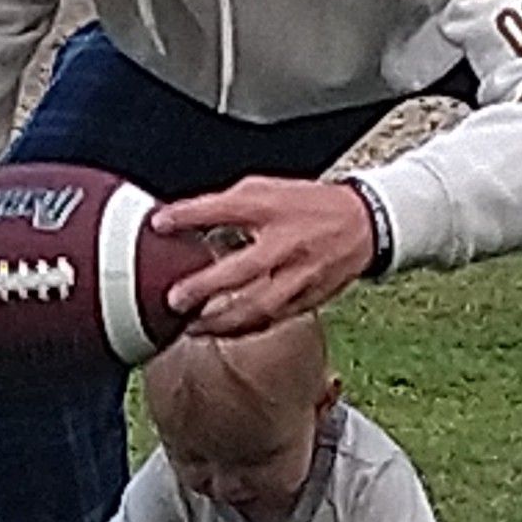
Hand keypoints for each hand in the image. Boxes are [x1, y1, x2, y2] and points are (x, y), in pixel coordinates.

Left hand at [152, 178, 373, 334]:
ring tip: (192, 325)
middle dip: (202, 288)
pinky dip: (243, 328)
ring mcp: (299, 274)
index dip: (187, 216)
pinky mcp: (308, 298)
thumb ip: (227, 207)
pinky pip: (272, 319)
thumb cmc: (308, 207)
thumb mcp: (266, 190)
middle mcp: (286, 243)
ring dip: (220, 320)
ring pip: (256, 306)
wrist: (362, 225)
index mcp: (273, 208)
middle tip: (173, 299)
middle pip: (240, 270)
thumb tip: (184, 222)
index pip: (224, 209)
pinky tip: (222, 330)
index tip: (159, 224)